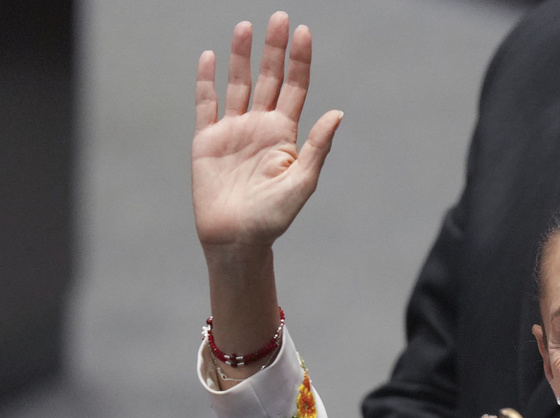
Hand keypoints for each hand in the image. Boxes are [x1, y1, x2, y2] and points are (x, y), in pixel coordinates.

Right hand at [192, 13, 342, 250]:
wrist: (236, 238)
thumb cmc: (274, 217)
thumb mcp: (302, 182)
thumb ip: (318, 146)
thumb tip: (337, 112)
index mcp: (286, 135)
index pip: (295, 88)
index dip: (299, 61)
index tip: (303, 32)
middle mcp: (260, 127)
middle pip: (268, 79)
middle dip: (274, 49)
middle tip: (280, 17)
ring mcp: (233, 131)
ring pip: (238, 85)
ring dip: (241, 56)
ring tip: (246, 26)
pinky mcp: (207, 140)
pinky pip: (206, 104)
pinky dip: (207, 80)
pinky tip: (211, 57)